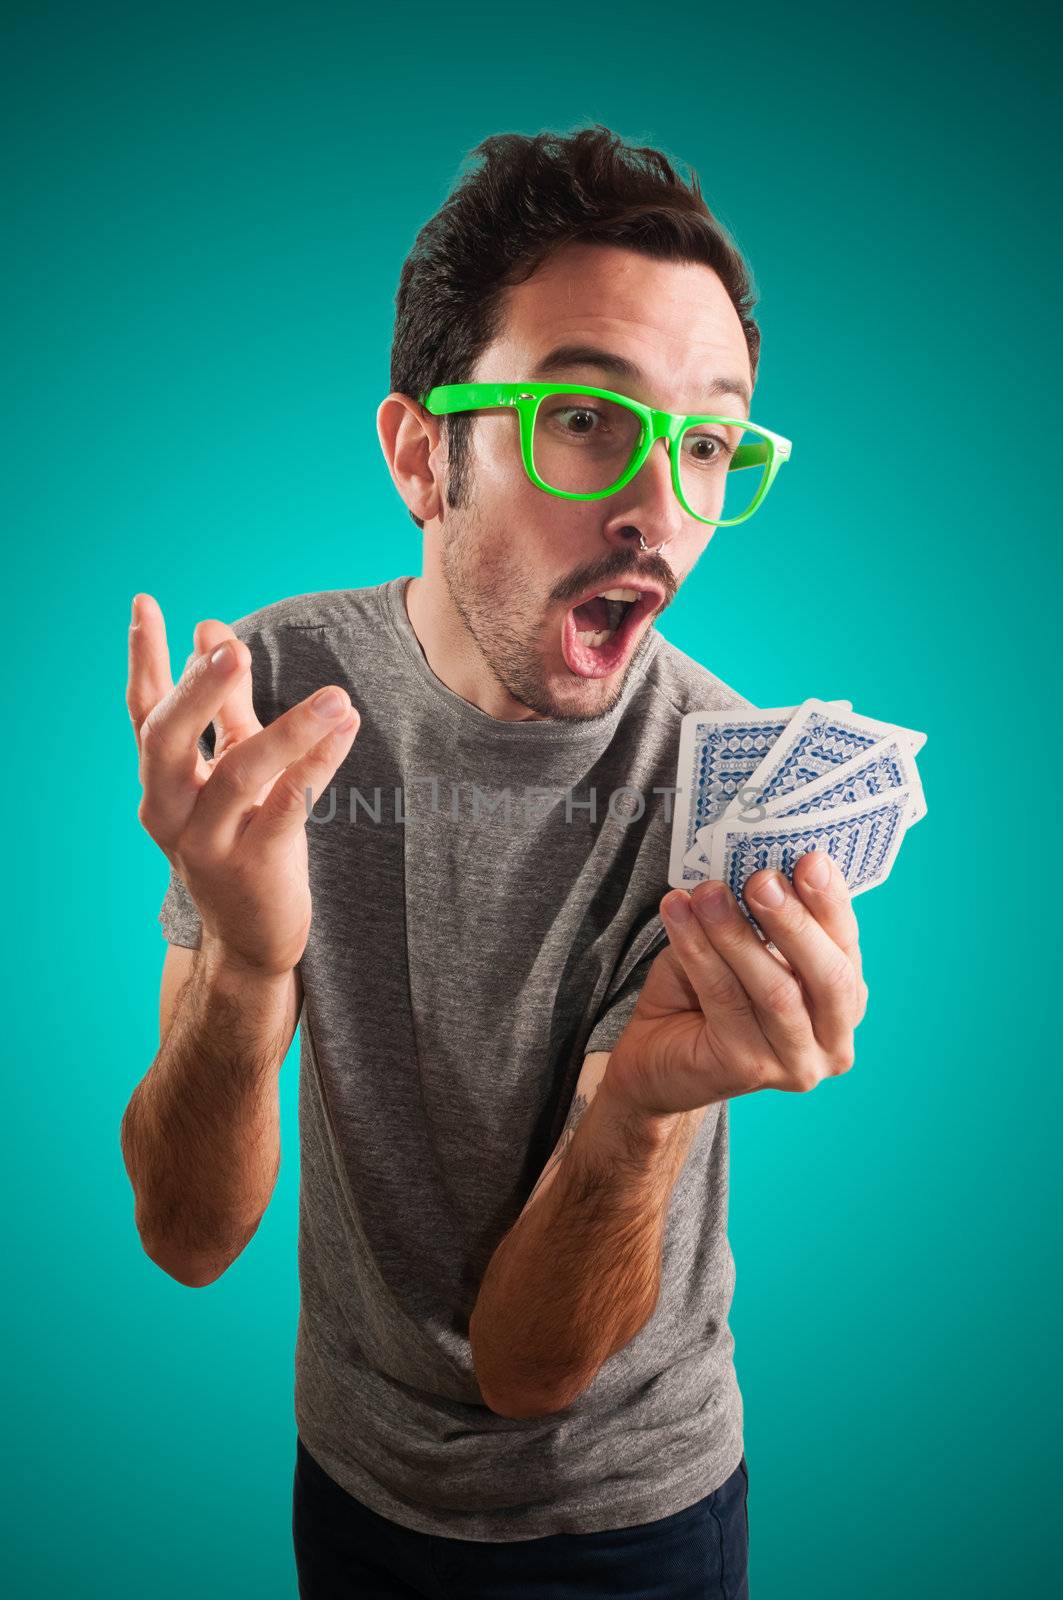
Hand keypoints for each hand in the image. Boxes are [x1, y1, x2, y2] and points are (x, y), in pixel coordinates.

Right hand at [128, 593, 360, 976]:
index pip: (144, 710)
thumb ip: (224, 705)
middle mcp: (170, 810)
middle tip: (232, 647)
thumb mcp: (231, 768)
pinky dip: (317, 766)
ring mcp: (208, 843)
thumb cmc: (244, 837)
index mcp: (160, 781)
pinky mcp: (254, 868)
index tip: (145, 603)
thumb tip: (212, 629)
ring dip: (290, 729)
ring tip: (337, 696)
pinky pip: (287, 806)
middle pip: (168, 739)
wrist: (253, 936)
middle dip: (199, 689)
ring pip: (239, 773)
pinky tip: (345, 732)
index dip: (145, 658)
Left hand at [605, 854, 868, 1116]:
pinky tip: (678, 914)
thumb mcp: (744, 947)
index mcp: (844, 1002)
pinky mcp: (748, 1069)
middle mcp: (832, 1041)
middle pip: (827, 977)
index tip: (811, 860)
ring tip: (708, 893)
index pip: (846, 948)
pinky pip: (724, 999)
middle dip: (794, 922)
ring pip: (775, 991)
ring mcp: (795, 1063)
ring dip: (736, 933)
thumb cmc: (706, 994)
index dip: (830, 903)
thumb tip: (758, 863)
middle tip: (762, 880)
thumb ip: (761, 917)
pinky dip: (698, 950)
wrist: (656, 1056)